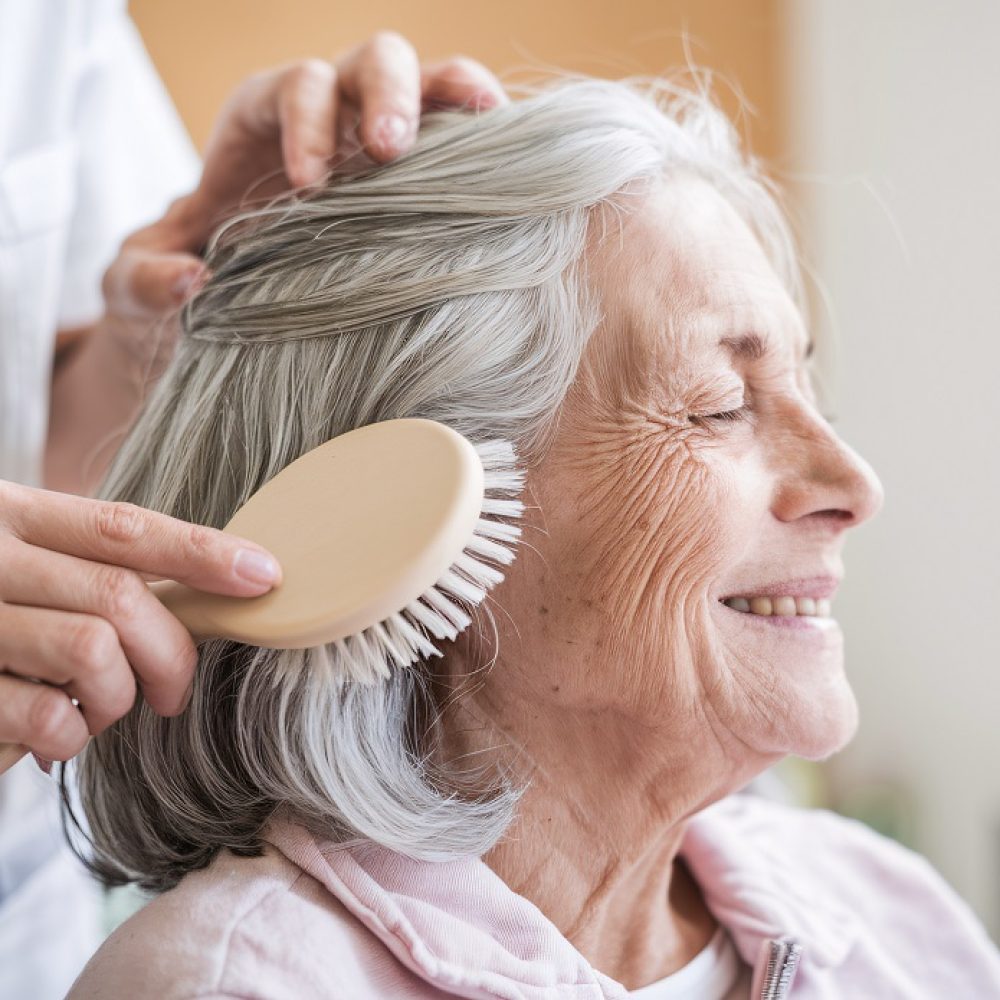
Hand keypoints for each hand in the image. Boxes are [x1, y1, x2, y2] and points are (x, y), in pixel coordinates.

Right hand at [0, 481, 281, 768]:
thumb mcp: (25, 564)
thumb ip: (93, 570)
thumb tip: (212, 588)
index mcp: (12, 516)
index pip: (123, 529)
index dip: (202, 551)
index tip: (265, 574)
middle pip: (118, 596)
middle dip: (171, 654)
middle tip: (174, 692)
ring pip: (90, 651)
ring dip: (117, 697)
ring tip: (101, 711)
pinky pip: (43, 716)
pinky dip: (68, 737)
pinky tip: (52, 734)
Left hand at [100, 35, 505, 354]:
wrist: (240, 274)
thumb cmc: (195, 264)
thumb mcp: (139, 278)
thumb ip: (141, 277)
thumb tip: (190, 282)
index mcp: (263, 115)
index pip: (292, 88)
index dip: (305, 124)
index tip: (310, 187)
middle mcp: (330, 110)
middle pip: (367, 60)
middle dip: (384, 95)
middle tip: (390, 152)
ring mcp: (380, 132)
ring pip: (426, 79)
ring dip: (453, 97)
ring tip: (486, 122)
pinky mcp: (420, 166)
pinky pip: (459, 129)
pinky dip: (488, 131)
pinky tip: (515, 152)